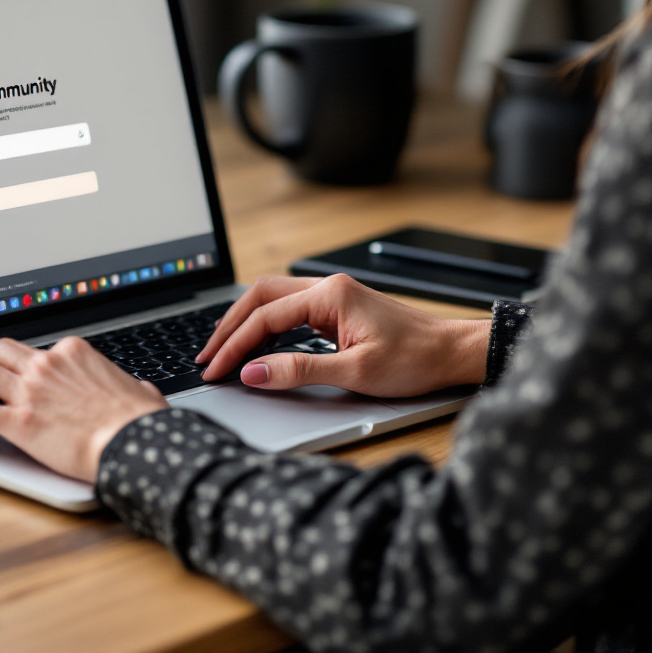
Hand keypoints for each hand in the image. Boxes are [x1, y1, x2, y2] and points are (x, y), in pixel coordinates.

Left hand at [0, 336, 167, 481]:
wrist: (133, 442)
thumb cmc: (138, 421)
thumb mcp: (140, 391)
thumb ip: (133, 386)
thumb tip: (141, 390)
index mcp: (73, 352)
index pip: (35, 350)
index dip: (21, 367)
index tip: (17, 381)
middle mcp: (47, 364)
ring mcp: (30, 390)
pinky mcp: (18, 421)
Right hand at [197, 274, 489, 397]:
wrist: (451, 353)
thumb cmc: (414, 360)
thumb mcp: (355, 372)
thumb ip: (299, 370)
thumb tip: (254, 372)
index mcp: (329, 294)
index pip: (265, 317)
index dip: (235, 345)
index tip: (216, 369)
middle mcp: (326, 286)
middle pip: (259, 296)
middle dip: (229, 326)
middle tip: (208, 356)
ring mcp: (331, 294)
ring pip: (271, 297)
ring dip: (245, 322)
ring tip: (223, 349)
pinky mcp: (336, 307)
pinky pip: (288, 307)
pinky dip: (264, 323)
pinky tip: (256, 342)